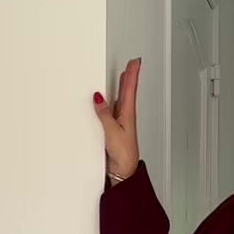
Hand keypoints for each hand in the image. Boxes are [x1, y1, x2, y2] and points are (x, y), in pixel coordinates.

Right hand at [94, 58, 141, 181]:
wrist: (124, 170)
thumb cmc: (124, 154)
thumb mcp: (112, 132)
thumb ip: (104, 114)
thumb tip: (99, 98)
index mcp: (127, 113)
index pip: (130, 89)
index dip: (132, 75)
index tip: (135, 62)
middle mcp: (125, 115)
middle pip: (127, 91)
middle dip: (128, 77)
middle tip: (132, 64)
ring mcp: (120, 121)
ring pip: (121, 99)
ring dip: (122, 86)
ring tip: (123, 74)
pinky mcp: (114, 128)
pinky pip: (113, 109)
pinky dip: (112, 100)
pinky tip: (109, 98)